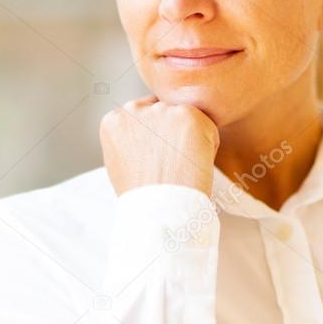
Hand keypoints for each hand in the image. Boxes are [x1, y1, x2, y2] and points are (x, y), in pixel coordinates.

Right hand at [99, 94, 219, 197]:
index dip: (156, 140)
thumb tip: (145, 133)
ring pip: (186, 119)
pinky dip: (208, 146)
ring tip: (181, 169)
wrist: (161, 213)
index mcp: (114, 121)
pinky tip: (193, 166)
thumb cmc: (144, 200)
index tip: (158, 162)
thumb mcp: (121, 164)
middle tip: (172, 168)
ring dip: (190, 141)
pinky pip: (208, 127)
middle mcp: (133, 110)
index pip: (143, 117)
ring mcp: (161, 111)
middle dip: (172, 136)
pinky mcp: (187, 116)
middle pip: (164, 113)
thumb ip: (130, 140)